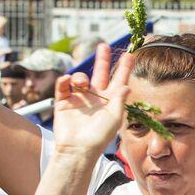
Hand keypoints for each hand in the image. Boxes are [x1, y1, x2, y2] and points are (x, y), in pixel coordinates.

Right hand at [51, 42, 132, 156]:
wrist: (77, 150)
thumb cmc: (98, 137)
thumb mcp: (115, 118)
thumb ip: (119, 100)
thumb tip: (125, 85)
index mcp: (110, 102)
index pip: (119, 80)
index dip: (124, 67)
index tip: (130, 53)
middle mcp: (95, 98)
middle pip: (100, 73)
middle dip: (102, 59)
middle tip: (103, 45)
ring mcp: (79, 100)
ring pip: (80, 78)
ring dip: (80, 76)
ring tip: (81, 83)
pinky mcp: (64, 103)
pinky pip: (63, 86)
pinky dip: (64, 80)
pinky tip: (67, 80)